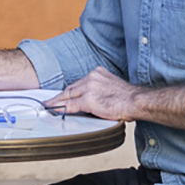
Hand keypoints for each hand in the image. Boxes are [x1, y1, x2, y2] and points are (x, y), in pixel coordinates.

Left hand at [44, 67, 184, 129]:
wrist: (136, 100)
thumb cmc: (129, 98)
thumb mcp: (113, 87)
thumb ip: (101, 90)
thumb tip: (96, 100)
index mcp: (98, 73)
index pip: (79, 83)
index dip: (69, 91)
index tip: (62, 94)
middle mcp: (91, 77)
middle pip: (71, 88)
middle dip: (60, 96)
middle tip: (50, 101)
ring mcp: (89, 88)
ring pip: (67, 96)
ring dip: (57, 102)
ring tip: (48, 106)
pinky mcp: (88, 100)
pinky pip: (70, 106)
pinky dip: (60, 108)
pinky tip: (54, 111)